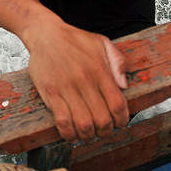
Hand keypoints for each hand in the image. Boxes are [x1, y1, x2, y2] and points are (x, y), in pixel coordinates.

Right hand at [24, 20, 128, 142]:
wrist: (45, 34)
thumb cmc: (74, 40)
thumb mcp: (102, 42)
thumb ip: (118, 62)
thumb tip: (125, 86)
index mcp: (100, 70)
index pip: (117, 104)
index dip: (121, 120)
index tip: (120, 123)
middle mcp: (85, 81)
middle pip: (102, 119)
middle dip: (106, 131)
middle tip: (104, 131)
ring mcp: (66, 88)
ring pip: (83, 124)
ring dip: (89, 136)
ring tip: (89, 134)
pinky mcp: (50, 94)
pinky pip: (62, 122)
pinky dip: (69, 134)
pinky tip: (72, 134)